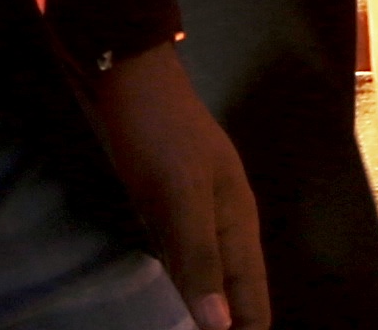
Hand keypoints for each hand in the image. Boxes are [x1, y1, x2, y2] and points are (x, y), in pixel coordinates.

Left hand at [87, 37, 264, 329]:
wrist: (124, 73)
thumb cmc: (157, 131)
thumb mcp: (180, 193)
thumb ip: (200, 257)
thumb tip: (221, 326)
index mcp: (236, 220)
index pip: (253, 296)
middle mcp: (220, 221)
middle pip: (233, 291)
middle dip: (230, 325)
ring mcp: (192, 212)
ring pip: (205, 277)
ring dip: (201, 310)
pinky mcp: (162, 206)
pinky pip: (177, 260)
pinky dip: (176, 287)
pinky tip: (163, 300)